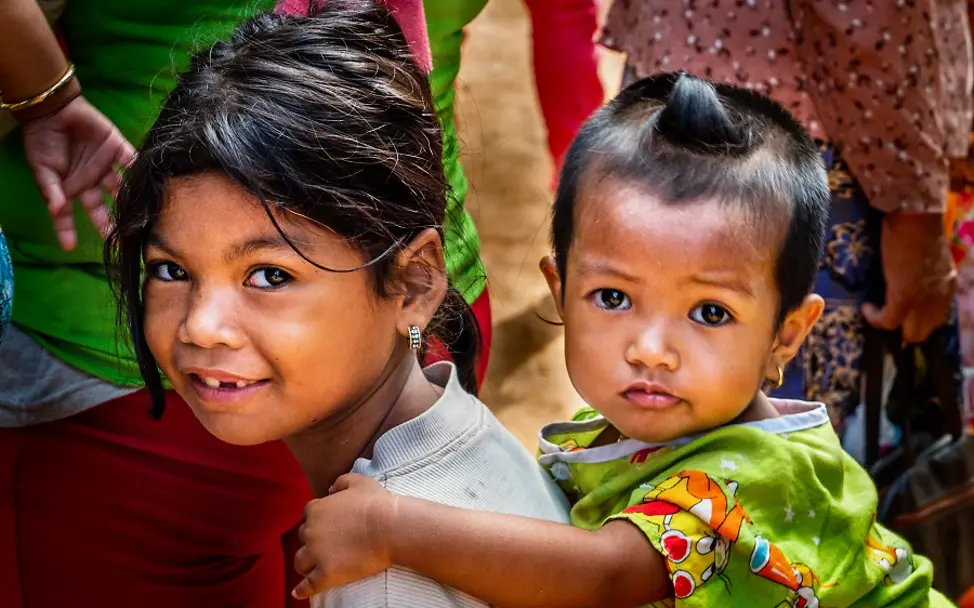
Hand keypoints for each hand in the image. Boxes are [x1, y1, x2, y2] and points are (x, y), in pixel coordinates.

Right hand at [21, 95, 134, 249]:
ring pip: (121, 188)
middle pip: (103, 208)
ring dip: (130, 201)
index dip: (68, 231)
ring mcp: (106, 167)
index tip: (69, 248)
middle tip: (121, 241)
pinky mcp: (118, 149)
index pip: (69, 215)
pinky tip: (149, 184)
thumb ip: (51, 190)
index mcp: (71, 188)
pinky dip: (140, 171)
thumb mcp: (42, 168)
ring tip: (140, 217)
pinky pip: (131, 162)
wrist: (53, 109)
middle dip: (110, 224)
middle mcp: (91, 181)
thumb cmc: (42, 140)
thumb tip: (56, 209)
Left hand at [292, 474, 397, 599]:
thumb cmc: (377, 504)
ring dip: (306, 563)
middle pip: (303, 537)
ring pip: (300, 562)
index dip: (317, 520)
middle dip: (312, 540)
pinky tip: (299, 592)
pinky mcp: (326, 574)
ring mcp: (317, 554)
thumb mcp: (358, 482)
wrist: (390, 527)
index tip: (327, 526)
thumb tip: (330, 490)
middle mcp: (311, 531)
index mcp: (317, 509)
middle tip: (326, 545)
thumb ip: (340, 482)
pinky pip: (308, 585)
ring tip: (312, 568)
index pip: (308, 515)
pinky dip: (302, 589)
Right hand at [863, 212, 955, 342]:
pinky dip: (875, 318)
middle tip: (887, 317)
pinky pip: (888, 321)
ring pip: (911, 332)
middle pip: (925, 330)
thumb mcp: (929, 256)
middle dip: (906, 328)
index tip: (903, 314)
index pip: (938, 316)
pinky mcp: (903, 297)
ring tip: (877, 313)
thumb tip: (909, 278)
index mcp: (947, 284)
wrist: (915, 217)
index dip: (919, 319)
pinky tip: (866, 308)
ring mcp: (923, 299)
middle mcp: (940, 297)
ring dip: (892, 325)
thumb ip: (926, 272)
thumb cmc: (919, 228)